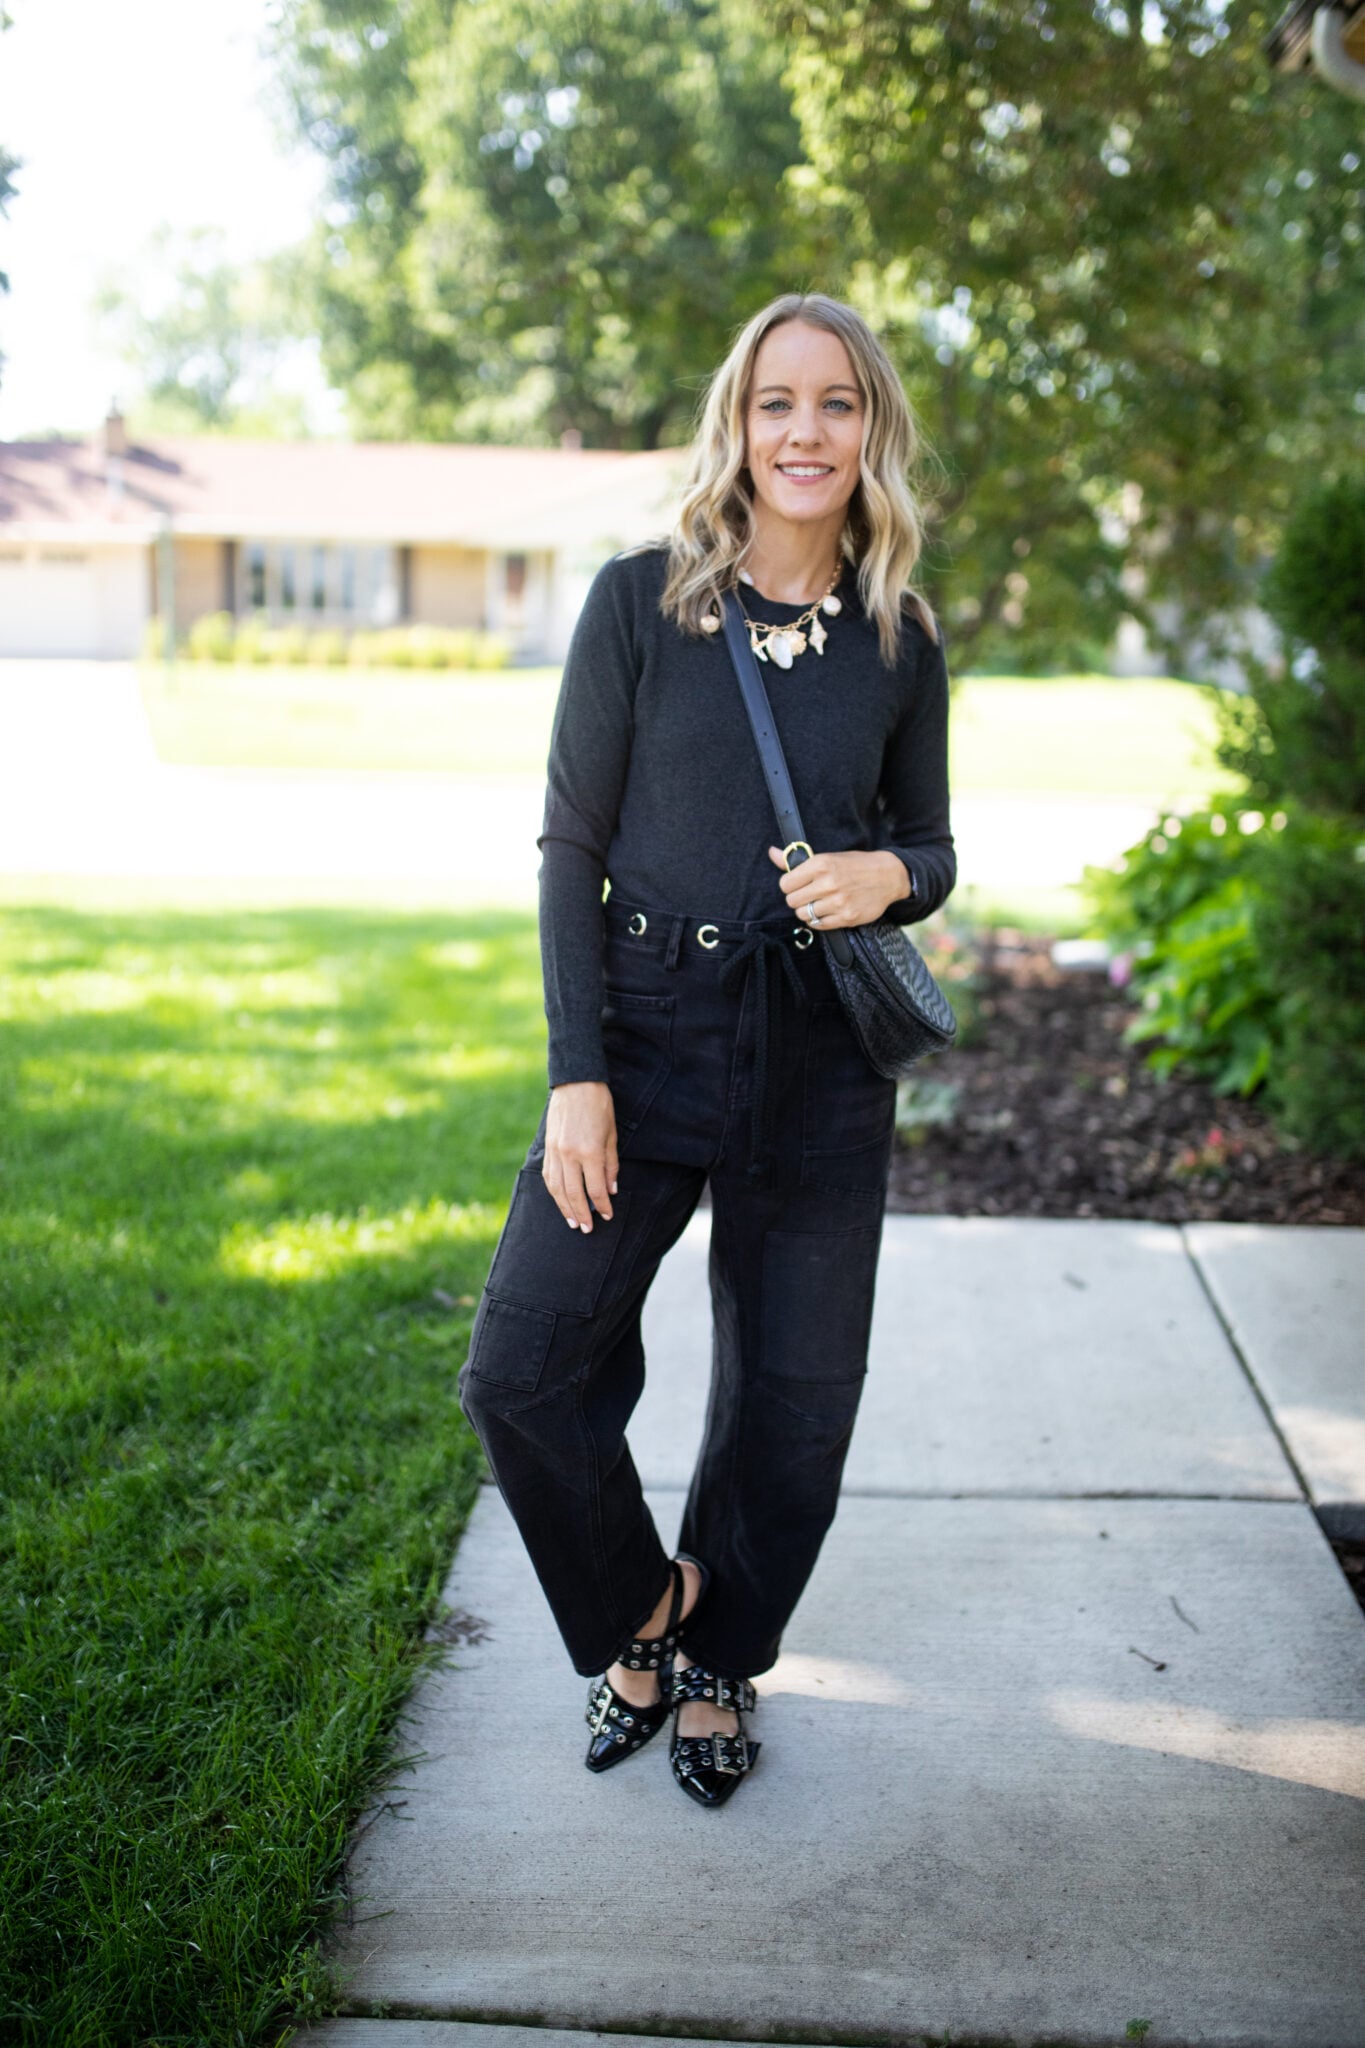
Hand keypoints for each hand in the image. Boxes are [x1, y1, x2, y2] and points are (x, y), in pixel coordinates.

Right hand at [543, 1080, 618, 1231]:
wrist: (576, 1083)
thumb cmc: (599, 1106)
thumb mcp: (612, 1135)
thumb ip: (611, 1164)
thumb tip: (611, 1190)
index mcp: (589, 1152)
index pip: (596, 1189)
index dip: (603, 1206)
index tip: (607, 1216)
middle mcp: (570, 1155)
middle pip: (575, 1194)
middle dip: (582, 1214)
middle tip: (587, 1229)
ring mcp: (555, 1152)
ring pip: (558, 1189)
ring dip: (565, 1208)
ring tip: (572, 1222)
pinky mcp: (547, 1148)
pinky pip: (548, 1176)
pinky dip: (554, 1192)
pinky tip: (560, 1201)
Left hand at [767, 845, 911, 928]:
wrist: (887, 876)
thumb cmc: (854, 865)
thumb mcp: (826, 857)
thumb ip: (796, 860)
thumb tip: (771, 853)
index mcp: (821, 864)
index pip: (785, 884)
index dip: (789, 885)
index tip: (798, 884)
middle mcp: (828, 883)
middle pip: (791, 901)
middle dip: (797, 899)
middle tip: (809, 895)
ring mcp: (838, 902)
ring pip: (803, 914)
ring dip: (808, 911)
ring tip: (818, 903)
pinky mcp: (846, 917)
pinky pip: (818, 925)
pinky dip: (818, 920)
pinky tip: (826, 911)